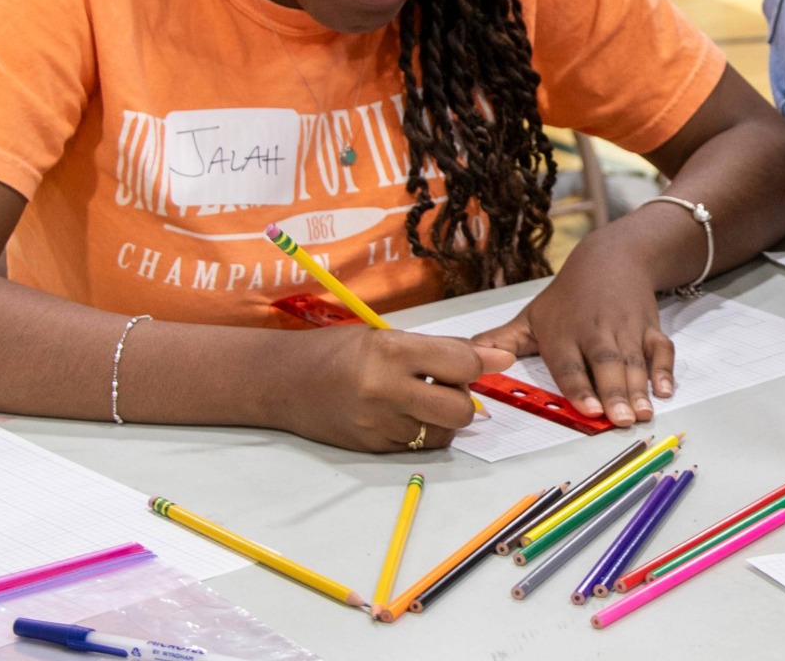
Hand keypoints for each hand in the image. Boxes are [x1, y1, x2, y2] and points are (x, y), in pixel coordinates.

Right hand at [275, 325, 513, 452]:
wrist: (283, 381)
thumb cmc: (339, 350)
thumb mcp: (390, 337)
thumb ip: (444, 348)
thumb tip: (501, 358)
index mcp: (392, 351)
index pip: (463, 364)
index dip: (482, 363)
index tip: (488, 361)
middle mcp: (386, 389)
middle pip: (460, 408)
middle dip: (464, 398)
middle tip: (445, 385)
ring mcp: (378, 423)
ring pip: (443, 432)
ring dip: (444, 417)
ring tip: (420, 400)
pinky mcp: (372, 447)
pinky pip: (420, 446)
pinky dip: (422, 432)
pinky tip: (402, 414)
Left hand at [470, 262, 673, 427]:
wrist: (612, 257)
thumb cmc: (568, 296)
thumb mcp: (531, 315)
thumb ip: (500, 341)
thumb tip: (463, 357)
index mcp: (563, 334)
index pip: (570, 364)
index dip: (579, 387)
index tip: (589, 410)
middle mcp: (595, 332)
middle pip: (606, 364)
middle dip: (614, 392)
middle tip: (621, 420)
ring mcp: (626, 330)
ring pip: (634, 361)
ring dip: (639, 389)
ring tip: (642, 414)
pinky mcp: (650, 327)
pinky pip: (661, 349)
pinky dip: (665, 369)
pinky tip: (665, 391)